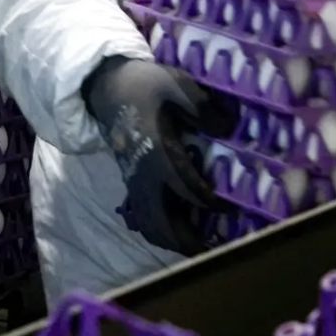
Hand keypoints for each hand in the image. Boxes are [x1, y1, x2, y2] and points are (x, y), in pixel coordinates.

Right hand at [83, 56, 227, 255]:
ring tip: (198, 248)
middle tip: (212, 251)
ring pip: (149, 224)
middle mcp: (143, 174)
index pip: (182, 186)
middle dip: (185, 239)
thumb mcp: (175, 85)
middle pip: (161, 220)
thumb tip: (228, 127)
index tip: (227, 207)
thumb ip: (201, 106)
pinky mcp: (131, 181)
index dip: (205, 200)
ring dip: (171, 240)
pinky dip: (158, 229)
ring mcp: (134, 180)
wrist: (107, 87)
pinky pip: (141, 216)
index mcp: (156, 152)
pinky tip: (177, 232)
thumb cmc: (144, 85)